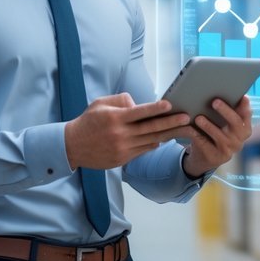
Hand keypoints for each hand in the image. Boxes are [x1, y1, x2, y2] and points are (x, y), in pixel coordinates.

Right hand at [65, 93, 191, 170]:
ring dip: (168, 135)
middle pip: (151, 128)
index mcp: (115, 118)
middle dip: (171, 123)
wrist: (73, 146)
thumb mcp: (100, 103)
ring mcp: (123, 148)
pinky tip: (163, 138)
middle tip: (187, 118)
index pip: (140, 112)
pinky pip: (144, 150)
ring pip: (151, 141)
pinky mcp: (123, 159)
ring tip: (183, 129)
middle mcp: (121, 134)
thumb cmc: (88, 121)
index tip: (170, 104)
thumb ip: (121, 101)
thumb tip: (139, 104)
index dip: (156, 108)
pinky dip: (154, 143)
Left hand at [181, 97, 252, 177]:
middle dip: (225, 111)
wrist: (204, 157)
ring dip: (209, 126)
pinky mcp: (215, 157)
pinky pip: (205, 144)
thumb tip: (224, 88)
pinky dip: (197, 135)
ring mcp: (228, 150)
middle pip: (235, 124)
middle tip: (215, 101)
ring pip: (220, 136)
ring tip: (199, 117)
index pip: (247, 115)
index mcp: (244, 129)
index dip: (245, 106)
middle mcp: (239, 140)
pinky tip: (190, 128)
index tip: (241, 96)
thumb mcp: (224, 124)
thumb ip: (228, 111)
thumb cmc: (215, 133)